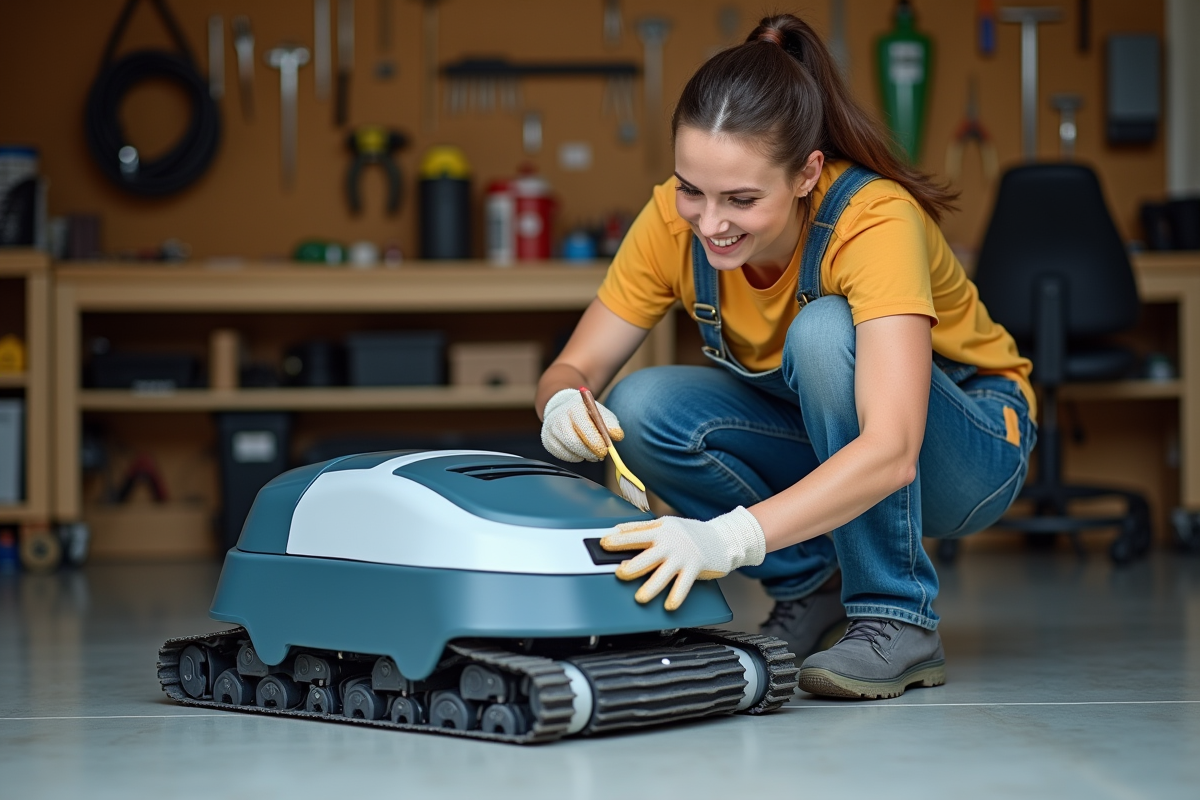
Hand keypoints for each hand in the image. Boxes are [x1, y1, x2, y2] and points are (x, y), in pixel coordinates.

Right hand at [540, 387, 623, 462]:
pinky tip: (580, 450)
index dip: (596, 441)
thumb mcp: (599, 412)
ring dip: (585, 455)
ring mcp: (551, 431)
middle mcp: (559, 418)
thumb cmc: (585, 412)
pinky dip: (576, 457)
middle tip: (601, 455)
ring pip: (570, 452)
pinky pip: (565, 456)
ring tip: (592, 452)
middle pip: (574, 442)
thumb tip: (618, 436)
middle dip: (591, 452)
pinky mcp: (548, 442)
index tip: (606, 450)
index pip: (584, 427)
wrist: (561, 408)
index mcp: (574, 408)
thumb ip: (610, 423)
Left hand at [600, 507, 766, 610]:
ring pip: (663, 573)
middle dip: (632, 565)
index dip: (618, 539)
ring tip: (640, 598)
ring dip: (651, 587)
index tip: (603, 543)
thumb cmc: (690, 533)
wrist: (723, 537)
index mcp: (660, 530)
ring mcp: (683, 556)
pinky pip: (683, 584)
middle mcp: (670, 543)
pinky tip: (669, 605)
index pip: (635, 534)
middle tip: (620, 573)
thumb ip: (642, 528)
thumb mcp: (665, 525)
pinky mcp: (695, 567)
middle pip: (647, 556)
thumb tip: (617, 530)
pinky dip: (676, 596)